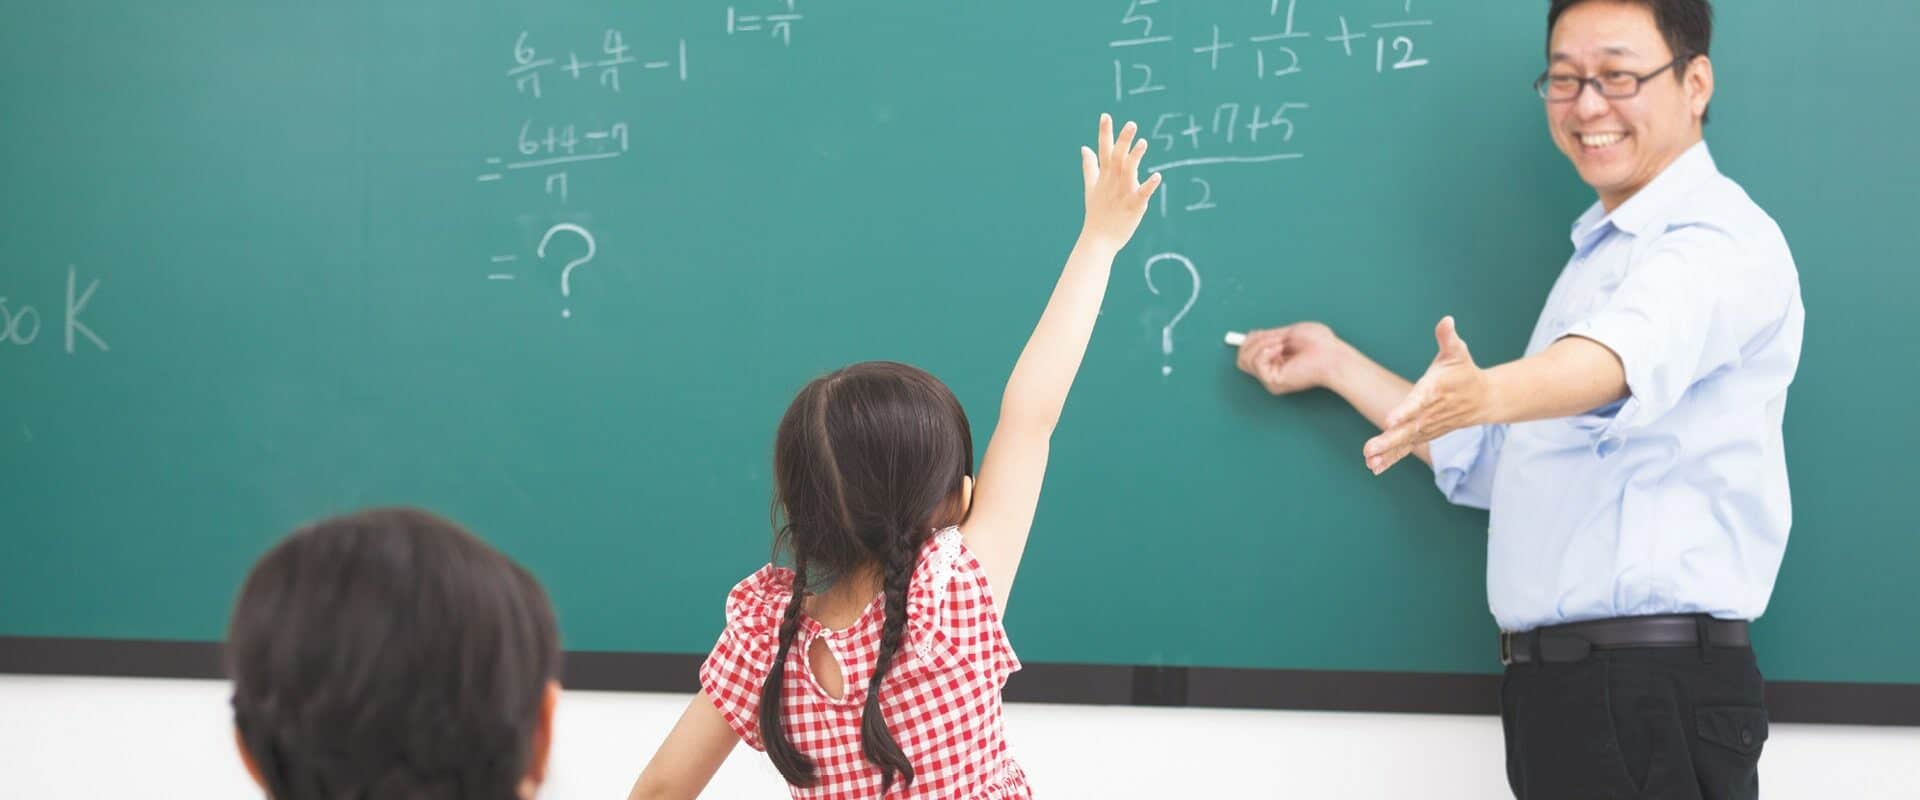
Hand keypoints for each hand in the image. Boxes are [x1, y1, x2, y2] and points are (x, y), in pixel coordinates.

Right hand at [1079, 113, 1161, 249]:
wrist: (1098, 240)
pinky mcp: (1133, 207)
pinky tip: (1157, 176)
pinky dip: (1149, 186)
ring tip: (1143, 142)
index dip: (1104, 133)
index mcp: (1104, 176)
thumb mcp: (1091, 187)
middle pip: (1117, 157)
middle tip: (1131, 124)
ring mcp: (1122, 194)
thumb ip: (1089, 166)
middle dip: (1122, 140)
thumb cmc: (1097, 213)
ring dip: (1135, 157)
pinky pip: (1142, 194)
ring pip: (1129, 172)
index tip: (1106, 115)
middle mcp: (1112, 182)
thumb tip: (1085, 147)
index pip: (1103, 151)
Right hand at [1235, 322, 1344, 394]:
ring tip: (1280, 343)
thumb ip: (1268, 337)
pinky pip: (1255, 362)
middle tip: (1274, 337)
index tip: (1259, 331)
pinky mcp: (1273, 381)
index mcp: (1275, 362)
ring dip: (1261, 343)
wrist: (1331, 355)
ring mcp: (1270, 378)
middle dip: (1253, 341)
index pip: (1247, 353)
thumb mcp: (1287, 333)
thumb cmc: (1318, 344)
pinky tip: (1280, 349)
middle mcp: (1270, 372)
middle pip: (1241, 358)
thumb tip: (1250, 335)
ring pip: (1245, 359)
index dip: (1249, 340)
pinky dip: (1265, 350)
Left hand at [1364, 316, 1489, 474]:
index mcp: (1435, 390)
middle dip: (1388, 440)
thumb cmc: (1464, 371)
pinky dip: (1391, 459)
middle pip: (1408, 428)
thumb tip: (1446, 320)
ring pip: (1405, 442)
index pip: (1419, 401)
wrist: (1483, 399)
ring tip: (1368, 461)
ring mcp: (1427, 427)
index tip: (1390, 421)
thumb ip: (1448, 338)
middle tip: (1369, 449)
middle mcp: (1430, 413)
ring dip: (1387, 452)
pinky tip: (1373, 468)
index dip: (1405, 411)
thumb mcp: (1457, 352)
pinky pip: (1406, 448)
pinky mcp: (1423, 434)